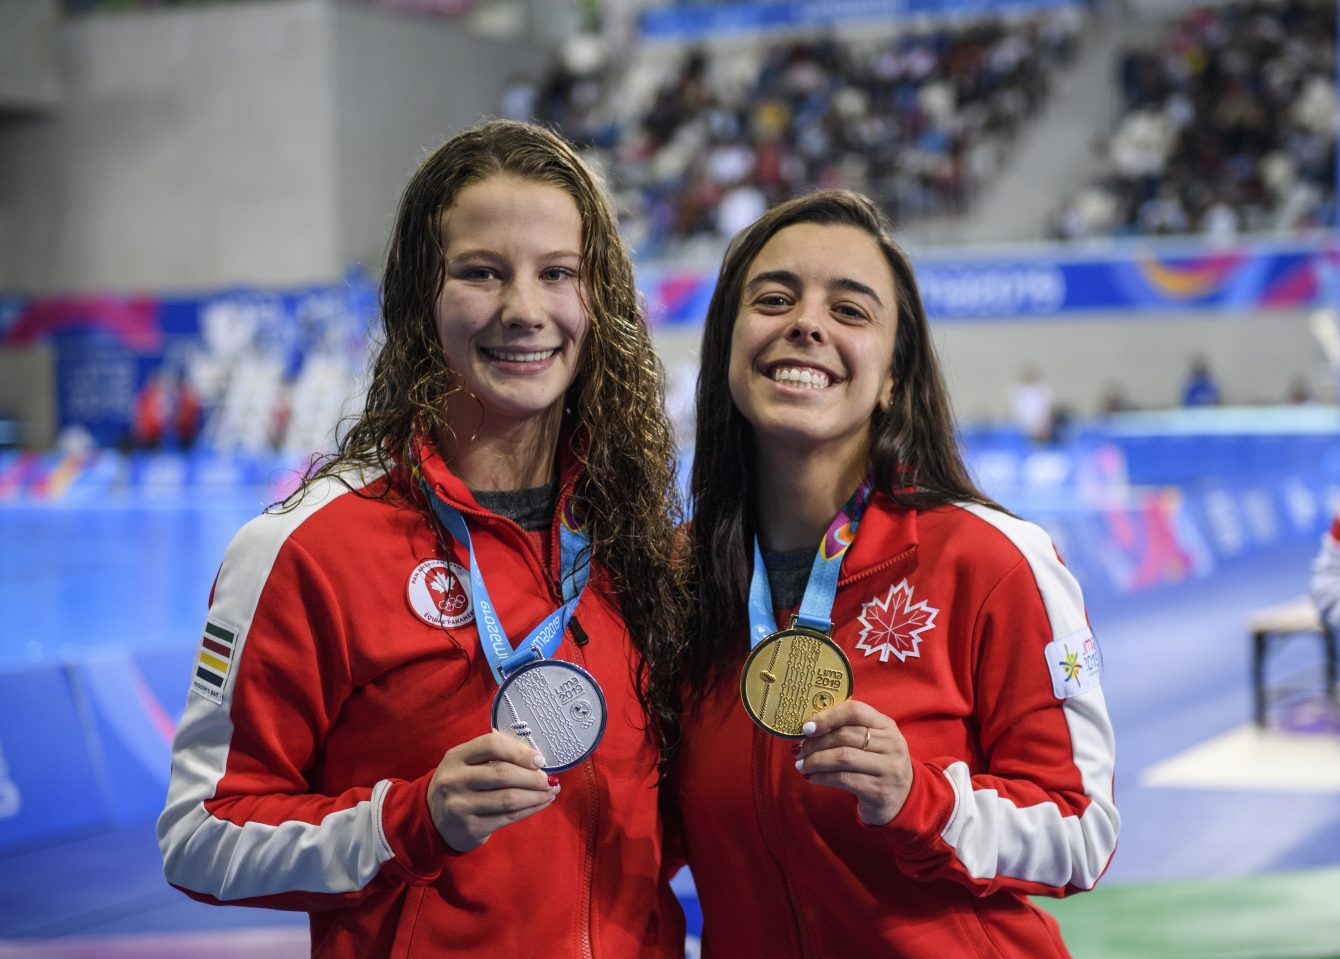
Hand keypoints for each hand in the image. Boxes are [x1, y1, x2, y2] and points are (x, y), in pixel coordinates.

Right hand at [427, 732, 558, 851]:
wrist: (431, 820)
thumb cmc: (459, 784)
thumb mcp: (466, 763)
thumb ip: (494, 755)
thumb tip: (535, 756)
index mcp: (456, 757)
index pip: (491, 745)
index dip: (519, 751)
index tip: (539, 759)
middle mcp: (455, 780)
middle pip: (503, 774)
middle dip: (533, 777)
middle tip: (550, 779)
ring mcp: (461, 806)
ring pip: (509, 799)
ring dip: (536, 795)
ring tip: (551, 791)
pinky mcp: (471, 828)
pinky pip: (508, 818)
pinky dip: (530, 810)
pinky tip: (541, 804)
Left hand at [793, 700, 912, 825]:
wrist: (901, 799)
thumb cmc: (875, 764)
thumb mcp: (870, 742)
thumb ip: (848, 730)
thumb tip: (808, 727)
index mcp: (886, 725)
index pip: (855, 711)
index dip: (828, 717)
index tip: (806, 727)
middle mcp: (892, 744)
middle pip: (845, 736)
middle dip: (816, 743)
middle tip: (799, 750)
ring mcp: (889, 768)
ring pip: (843, 757)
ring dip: (816, 761)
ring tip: (801, 765)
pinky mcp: (880, 791)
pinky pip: (844, 779)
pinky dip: (822, 777)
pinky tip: (811, 778)